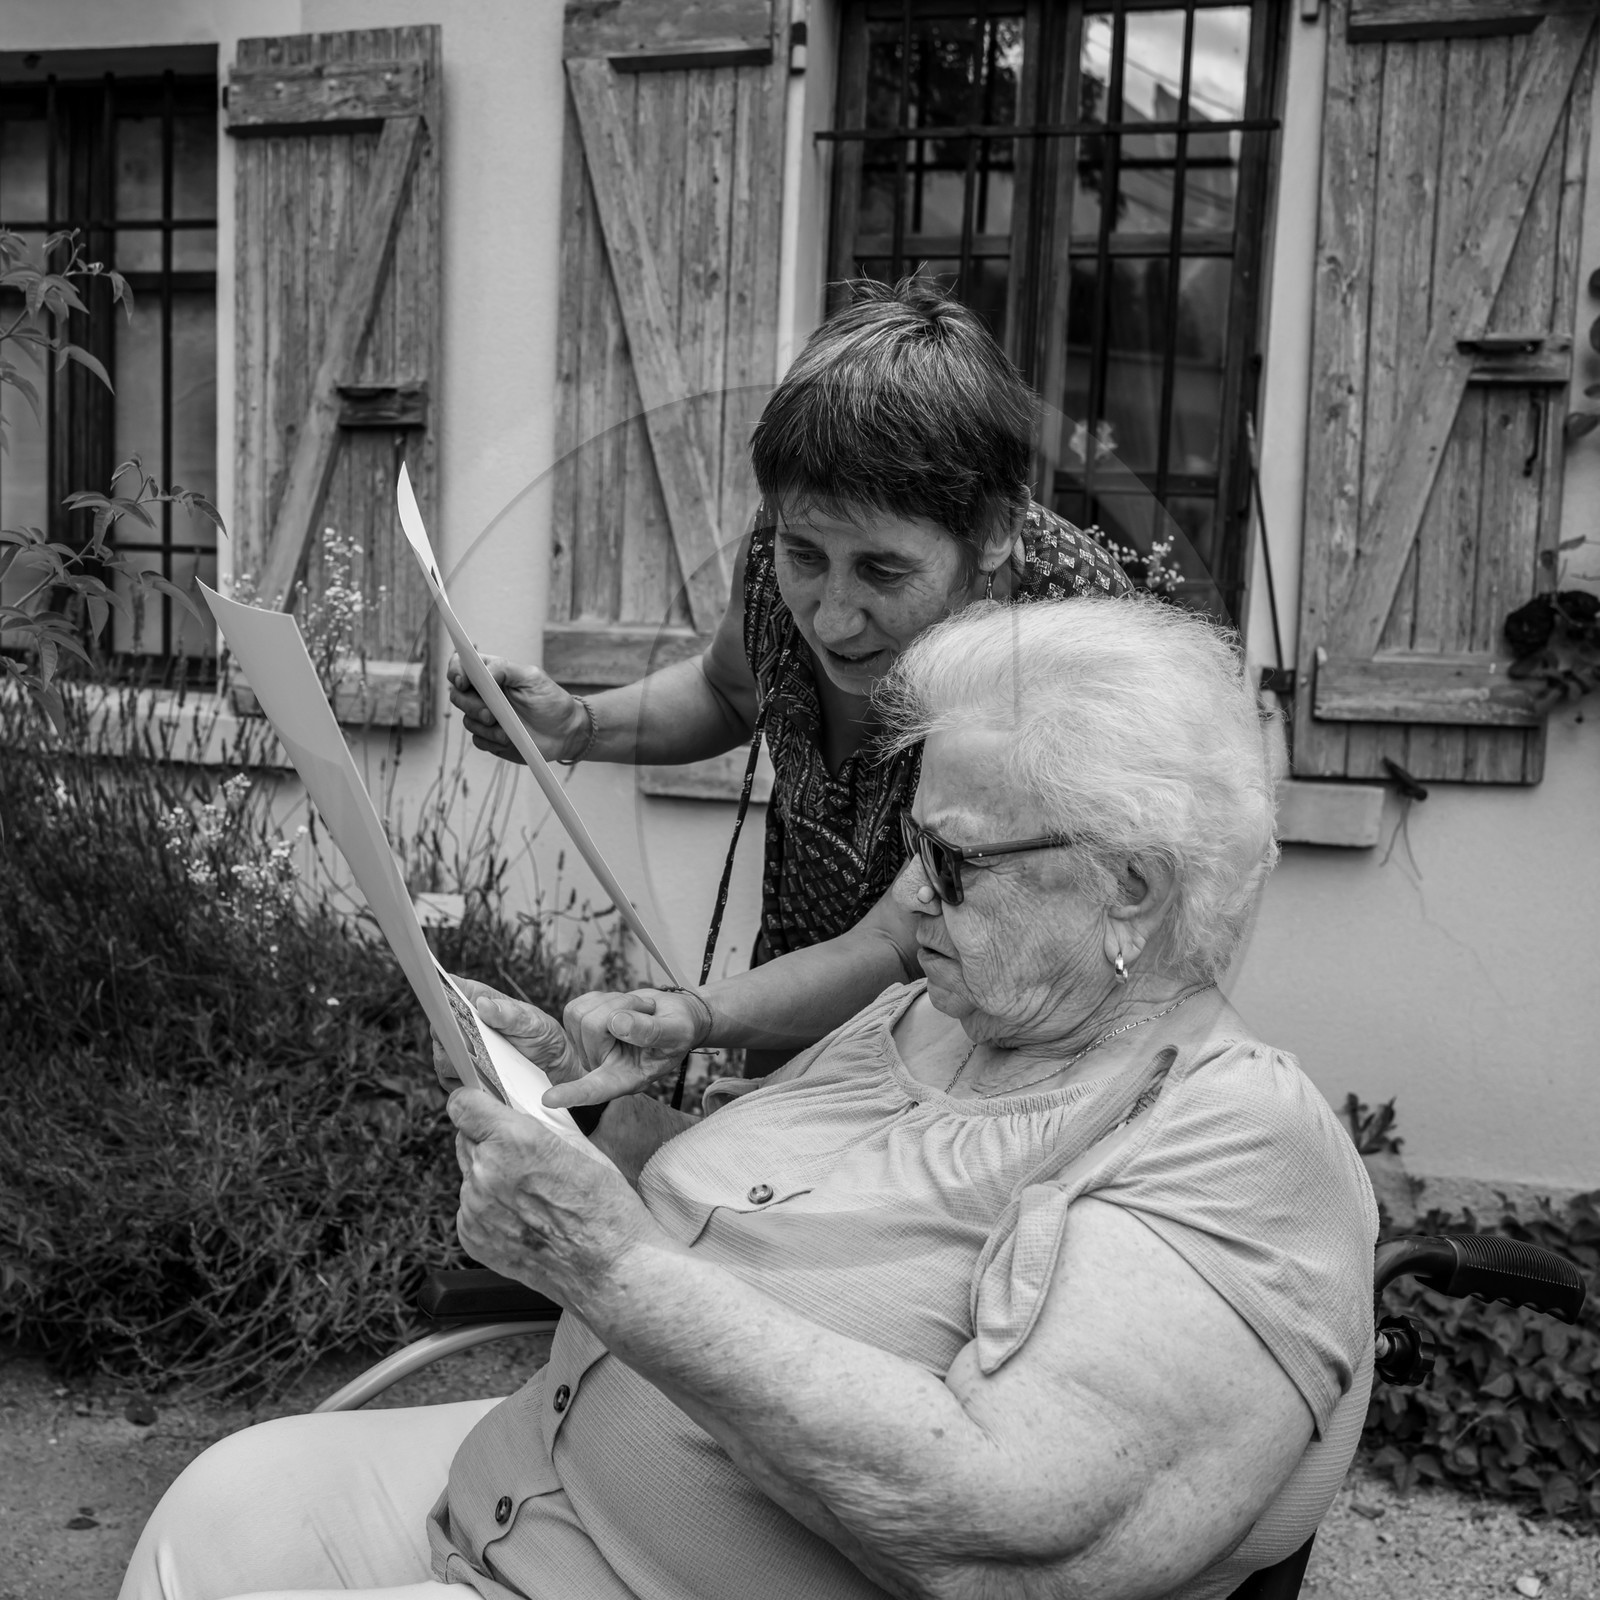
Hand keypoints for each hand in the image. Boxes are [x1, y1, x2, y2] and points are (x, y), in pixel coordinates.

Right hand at [431, 976, 583, 1096]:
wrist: (551, 1063)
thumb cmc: (540, 1034)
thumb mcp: (533, 1022)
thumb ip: (510, 1014)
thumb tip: (484, 1005)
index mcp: (477, 997)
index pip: (448, 988)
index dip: (439, 991)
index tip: (439, 999)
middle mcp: (462, 1022)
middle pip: (440, 1028)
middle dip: (451, 1038)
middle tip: (471, 1045)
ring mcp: (459, 1048)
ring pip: (443, 1057)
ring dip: (459, 1064)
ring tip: (483, 1068)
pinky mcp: (462, 1072)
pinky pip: (452, 1080)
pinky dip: (464, 1083)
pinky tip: (482, 1084)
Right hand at [446, 651, 589, 763]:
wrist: (565, 732)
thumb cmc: (551, 700)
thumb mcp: (533, 678)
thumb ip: (505, 669)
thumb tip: (483, 672)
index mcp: (492, 674)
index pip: (461, 665)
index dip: (456, 671)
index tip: (463, 682)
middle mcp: (484, 694)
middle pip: (457, 695)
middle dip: (470, 705)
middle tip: (490, 714)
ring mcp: (486, 717)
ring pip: (467, 720)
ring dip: (485, 727)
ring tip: (506, 732)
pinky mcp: (490, 738)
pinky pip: (478, 740)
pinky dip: (490, 741)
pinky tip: (507, 740)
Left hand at [450, 1088, 658, 1309]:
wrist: (608, 1268)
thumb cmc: (604, 1206)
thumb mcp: (578, 1146)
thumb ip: (534, 1128)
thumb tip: (512, 1114)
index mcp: (514, 1141)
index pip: (462, 1106)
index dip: (471, 1103)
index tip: (478, 1106)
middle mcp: (486, 1172)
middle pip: (465, 1139)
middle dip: (487, 1140)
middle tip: (520, 1155)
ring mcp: (475, 1209)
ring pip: (470, 1175)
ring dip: (490, 1175)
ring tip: (530, 1194)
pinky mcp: (471, 1236)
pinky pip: (471, 1208)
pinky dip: (490, 1207)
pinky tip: (523, 1217)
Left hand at [553, 988, 712, 1107]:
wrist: (675, 1017)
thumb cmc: (679, 1030)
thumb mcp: (676, 1033)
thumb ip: (651, 1032)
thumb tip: (617, 1024)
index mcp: (625, 1079)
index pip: (596, 1089)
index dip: (574, 1093)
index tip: (549, 1099)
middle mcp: (601, 1067)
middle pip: (591, 1026)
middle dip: (622, 1008)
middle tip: (647, 1013)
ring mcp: (588, 1047)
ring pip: (581, 1013)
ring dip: (615, 1001)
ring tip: (636, 1012)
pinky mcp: (580, 1027)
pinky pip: (578, 1003)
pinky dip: (604, 997)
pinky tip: (622, 1008)